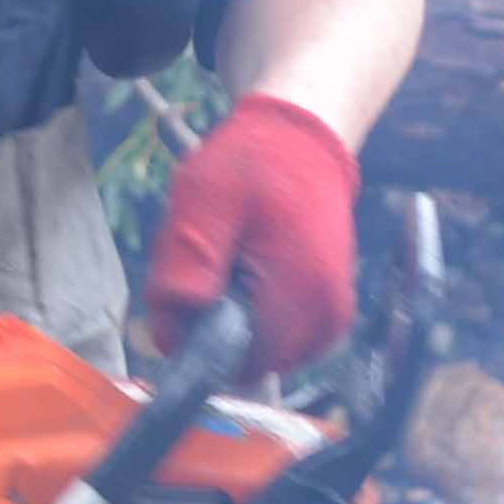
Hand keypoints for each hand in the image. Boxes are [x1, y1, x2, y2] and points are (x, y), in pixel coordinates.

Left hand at [137, 95, 362, 374]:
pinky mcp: (329, 317)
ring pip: (257, 353)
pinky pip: (276, 342)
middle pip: (241, 359)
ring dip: (232, 317)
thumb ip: (186, 264)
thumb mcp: (202, 198)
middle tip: (210, 259)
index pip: (229, 361)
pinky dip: (254, 313)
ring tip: (231, 258)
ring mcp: (331, 321)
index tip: (189, 283)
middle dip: (212, 321)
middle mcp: (325, 318)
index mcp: (299, 293)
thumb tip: (173, 336)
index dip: (194, 331)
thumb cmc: (253, 164)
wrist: (303, 142)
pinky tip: (250, 269)